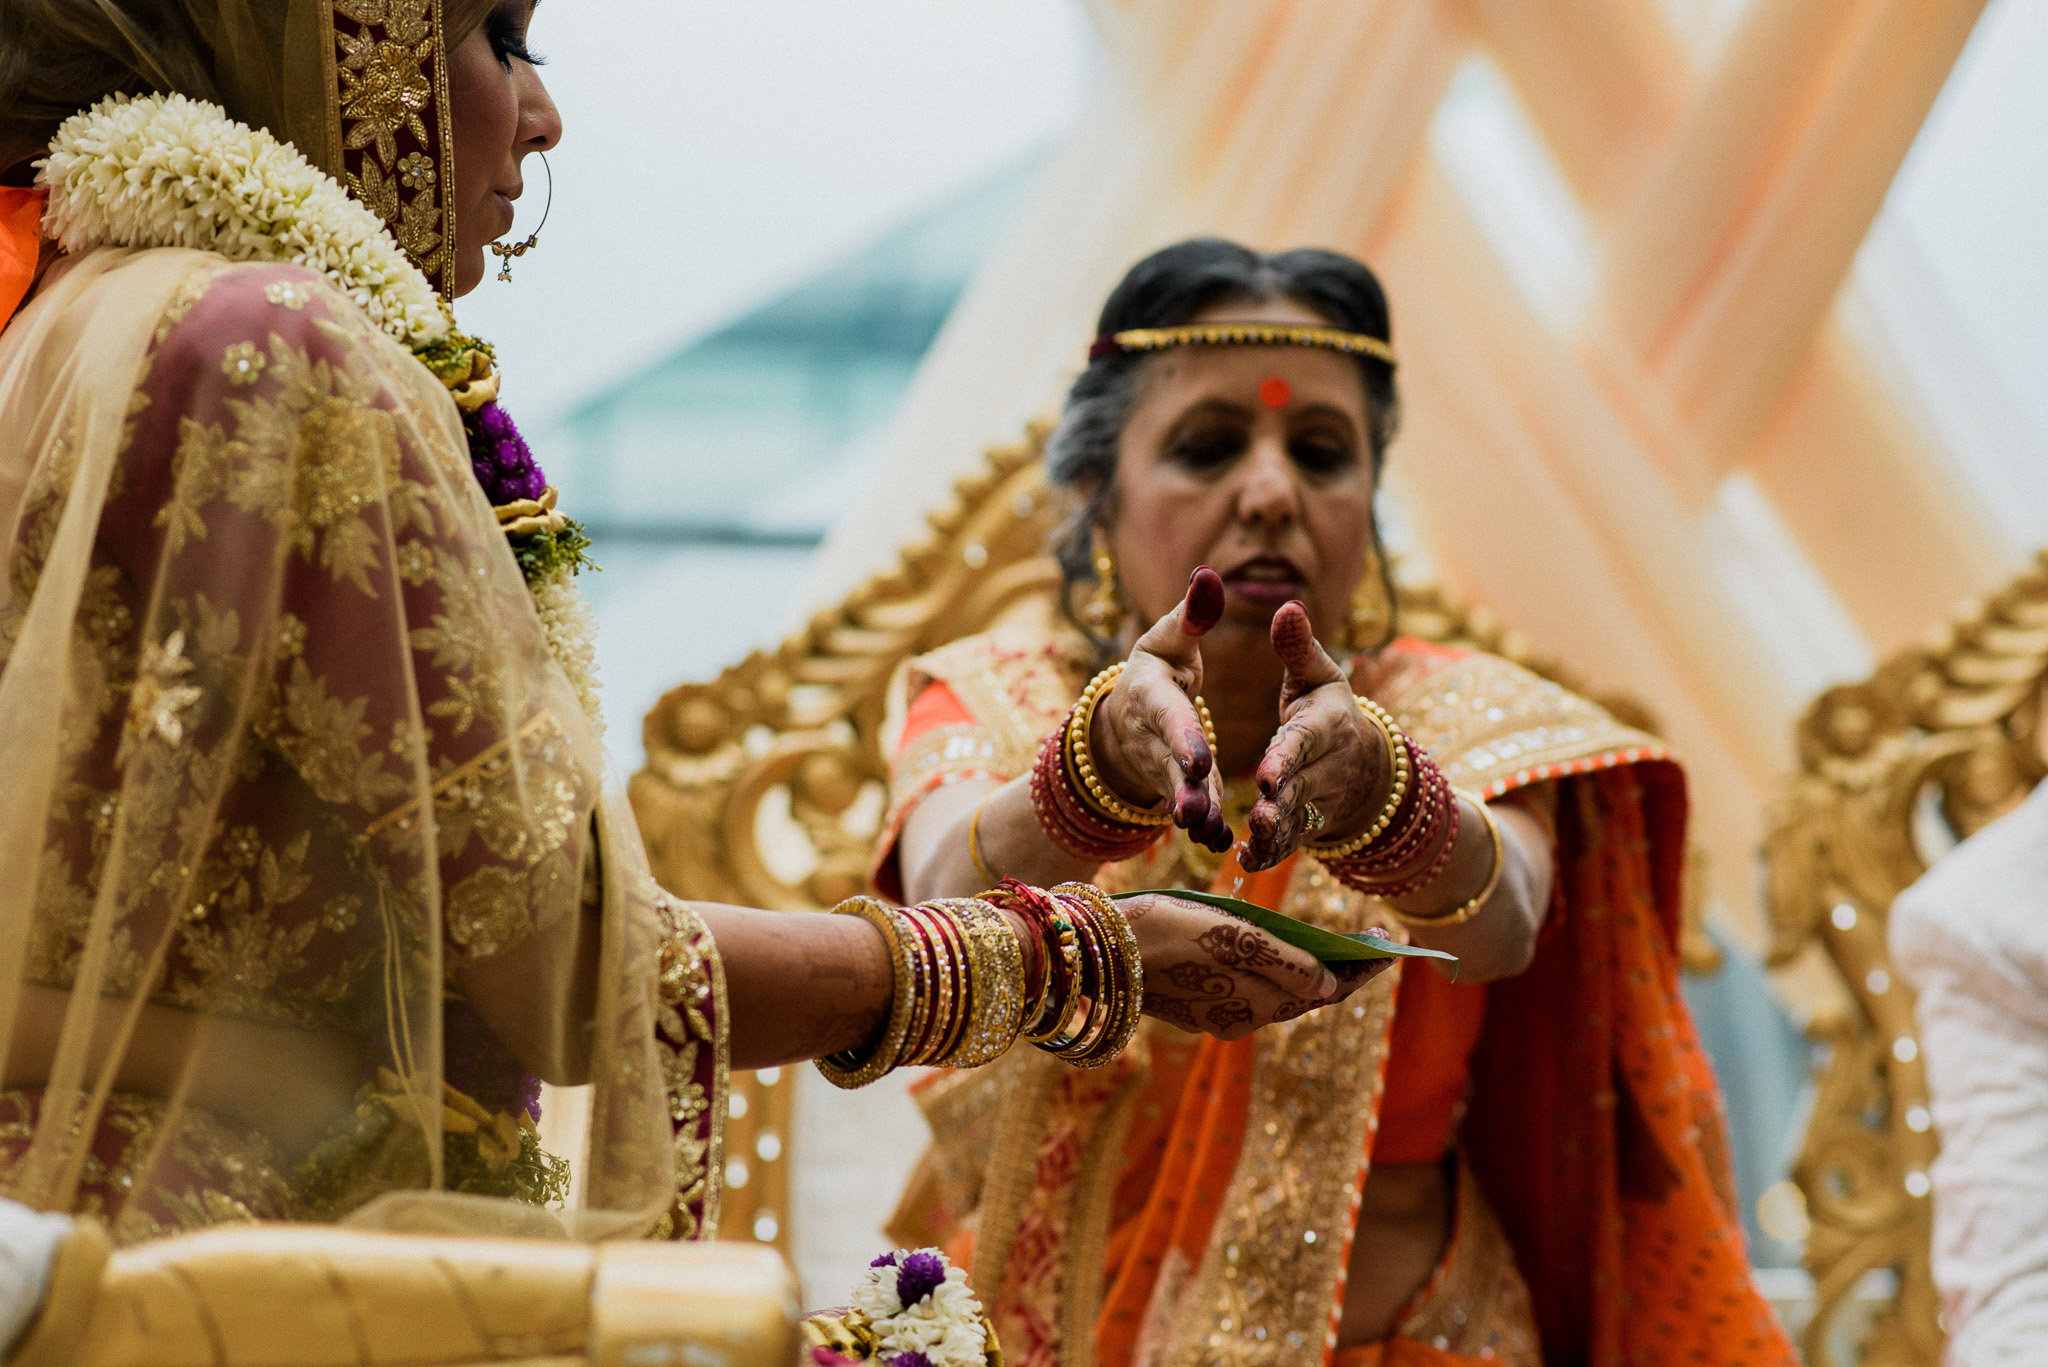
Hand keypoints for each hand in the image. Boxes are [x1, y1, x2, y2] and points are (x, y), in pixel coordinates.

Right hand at [1088, 568, 1232, 851]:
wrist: (1125, 720)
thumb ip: (1191, 614)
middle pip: (1168, 765)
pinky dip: (1206, 828)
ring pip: (1178, 796)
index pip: (1168, 717)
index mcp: (1151, 696)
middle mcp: (1152, 738)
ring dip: (1195, 816)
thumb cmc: (1156, 670)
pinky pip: (1191, 810)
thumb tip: (1209, 575)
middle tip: (1197, 811)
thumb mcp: (1169, 639)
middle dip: (1182, 789)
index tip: (1199, 759)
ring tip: (1211, 834)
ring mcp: (1161, 769)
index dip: (1182, 738)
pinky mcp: (1176, 791)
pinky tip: (1224, 844)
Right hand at [1121, 893, 1392, 1039]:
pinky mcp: (1195, 1005)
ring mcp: (1217, 1015)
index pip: (1327, 990)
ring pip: (1277, 995)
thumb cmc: (1167, 930)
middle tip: (1371, 944)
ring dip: (1309, 974)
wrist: (1098, 948)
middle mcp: (1242, 1019)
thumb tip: (1328, 986)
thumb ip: (1286, 963)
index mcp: (1257, 1005)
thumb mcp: (1232, 936)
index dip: (1362, 970)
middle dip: (1340, 971)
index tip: (1393, 950)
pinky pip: (1249, 991)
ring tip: (1336, 947)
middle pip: (1305, 996)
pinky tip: (1281, 954)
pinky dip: (1275, 974)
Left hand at [1242, 600, 1392, 870]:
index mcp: (1327, 725)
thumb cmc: (1327, 708)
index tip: (1265, 772)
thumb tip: (1287, 606)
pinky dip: (1271, 855)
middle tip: (1257, 812)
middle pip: (1302, 785)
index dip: (1287, 757)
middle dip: (1281, 801)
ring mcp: (1321, 800)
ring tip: (1251, 839)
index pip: (1304, 741)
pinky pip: (1291, 843)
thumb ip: (1297, 647)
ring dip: (1276, 832)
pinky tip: (1246, 861)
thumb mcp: (1316, 675)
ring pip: (1297, 818)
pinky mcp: (1309, 825)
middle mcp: (1328, 766)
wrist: (1363, 762)